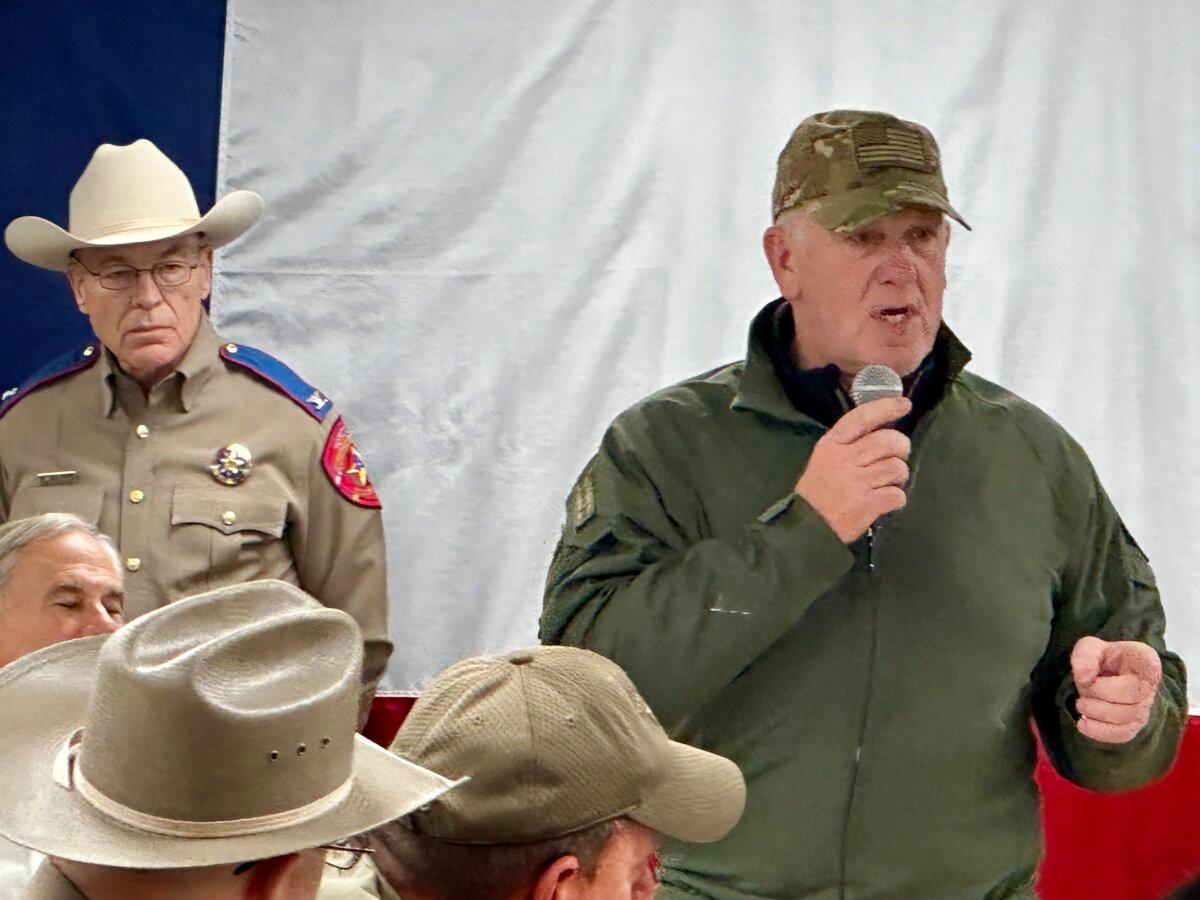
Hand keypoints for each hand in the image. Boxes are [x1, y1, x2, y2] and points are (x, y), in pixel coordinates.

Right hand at [795, 396, 911, 542]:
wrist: (807, 526)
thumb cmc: (817, 491)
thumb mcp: (824, 459)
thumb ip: (849, 445)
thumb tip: (883, 434)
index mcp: (832, 445)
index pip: (862, 418)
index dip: (886, 408)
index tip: (904, 405)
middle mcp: (844, 460)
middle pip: (887, 441)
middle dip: (901, 446)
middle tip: (900, 454)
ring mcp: (856, 483)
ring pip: (896, 468)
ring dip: (899, 476)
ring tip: (890, 482)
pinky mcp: (867, 504)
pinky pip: (896, 494)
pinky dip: (897, 498)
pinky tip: (887, 501)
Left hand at [1071, 636, 1161, 742]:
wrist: (1106, 675)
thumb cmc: (1102, 658)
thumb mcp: (1089, 647)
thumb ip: (1085, 656)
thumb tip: (1084, 678)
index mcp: (1145, 660)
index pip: (1148, 668)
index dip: (1116, 675)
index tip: (1096, 674)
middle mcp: (1150, 686)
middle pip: (1131, 697)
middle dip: (1099, 694)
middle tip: (1084, 688)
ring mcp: (1145, 707)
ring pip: (1125, 718)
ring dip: (1095, 712)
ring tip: (1081, 704)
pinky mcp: (1135, 725)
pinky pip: (1123, 735)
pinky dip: (1100, 732)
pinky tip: (1083, 724)